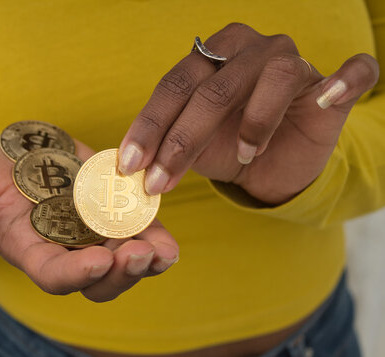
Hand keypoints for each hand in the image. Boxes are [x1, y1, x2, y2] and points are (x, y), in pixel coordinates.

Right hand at [0, 137, 177, 301]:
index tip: (98, 261)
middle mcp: (67, 250)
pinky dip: (155, 236)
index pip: (54, 275)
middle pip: (98, 281)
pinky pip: (139, 231)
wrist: (17, 157)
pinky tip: (166, 238)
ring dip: (147, 261)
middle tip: (139, 255)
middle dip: (120, 273)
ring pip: (125, 262)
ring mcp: (93, 234)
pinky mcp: (112, 212)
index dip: (76, 274)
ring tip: (163, 251)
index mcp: (32, 250)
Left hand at [118, 23, 378, 203]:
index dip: (150, 126)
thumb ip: (166, 146)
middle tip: (160, 180)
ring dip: (254, 122)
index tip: (130, 164)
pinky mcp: (329, 85)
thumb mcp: (192, 148)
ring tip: (244, 155)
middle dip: (183, 139)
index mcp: (210, 56)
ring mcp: (291, 63)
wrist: (273, 162)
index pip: (174, 85)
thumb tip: (129, 167)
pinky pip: (352, 72)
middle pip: (214, 86)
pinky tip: (326, 100)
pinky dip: (343, 81)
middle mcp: (248, 50)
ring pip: (274, 76)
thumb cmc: (228, 146)